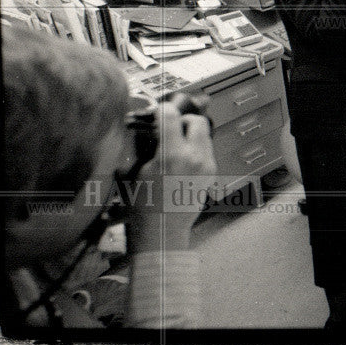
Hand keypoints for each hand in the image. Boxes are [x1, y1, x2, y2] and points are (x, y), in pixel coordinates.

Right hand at [130, 101, 215, 248]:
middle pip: (197, 120)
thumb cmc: (143, 207)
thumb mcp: (134, 172)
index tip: (153, 115)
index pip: (170, 115)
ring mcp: (207, 165)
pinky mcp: (211, 174)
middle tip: (168, 129)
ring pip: (204, 134)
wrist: (162, 234)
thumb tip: (147, 127)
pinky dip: (195, 147)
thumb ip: (145, 145)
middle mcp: (195, 157)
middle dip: (181, 120)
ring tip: (172, 145)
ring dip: (189, 134)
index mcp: (172, 155)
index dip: (160, 110)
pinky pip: (206, 150)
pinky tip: (179, 160)